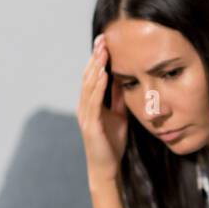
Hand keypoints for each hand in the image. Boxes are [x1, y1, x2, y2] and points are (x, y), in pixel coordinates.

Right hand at [77, 34, 128, 183]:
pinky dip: (98, 86)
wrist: (106, 168)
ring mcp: (86, 115)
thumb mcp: (119, 116)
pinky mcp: (90, 125)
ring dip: (96, 67)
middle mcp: (85, 107)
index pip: (92, 76)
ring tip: (103, 51)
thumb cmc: (112, 143)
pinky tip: (103, 74)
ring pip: (89, 86)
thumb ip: (118, 99)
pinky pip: (94, 102)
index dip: (97, 58)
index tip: (105, 41)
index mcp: (90, 104)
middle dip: (95, 57)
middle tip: (103, 39)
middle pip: (88, 76)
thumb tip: (124, 80)